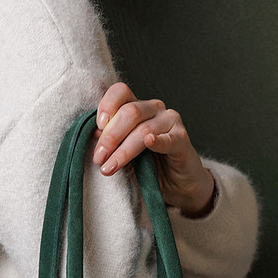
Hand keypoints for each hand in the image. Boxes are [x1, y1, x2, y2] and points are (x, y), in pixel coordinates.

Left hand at [92, 83, 215, 215]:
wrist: (176, 185)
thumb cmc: (148, 166)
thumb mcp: (123, 152)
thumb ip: (111, 142)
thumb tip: (94, 136)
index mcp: (137, 107)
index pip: (121, 92)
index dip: (107, 105)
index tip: (97, 127)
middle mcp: (154, 108)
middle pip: (129, 112)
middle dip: (110, 137)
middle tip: (99, 158)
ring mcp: (170, 121)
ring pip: (144, 129)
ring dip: (124, 150)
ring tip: (110, 167)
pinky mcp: (182, 139)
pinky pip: (168, 139)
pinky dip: (158, 141)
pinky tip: (149, 143)